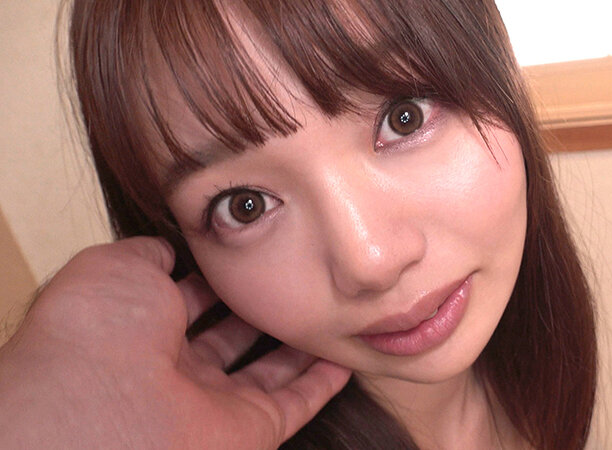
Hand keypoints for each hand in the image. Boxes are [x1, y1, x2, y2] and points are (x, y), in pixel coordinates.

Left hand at [0, 237, 349, 448]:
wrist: (110, 396)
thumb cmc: (101, 327)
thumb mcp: (117, 265)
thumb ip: (148, 254)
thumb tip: (169, 248)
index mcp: (141, 330)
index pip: (189, 301)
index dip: (218, 276)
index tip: (250, 252)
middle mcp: (177, 369)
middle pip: (231, 336)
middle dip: (259, 307)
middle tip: (293, 277)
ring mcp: (215, 401)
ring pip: (269, 369)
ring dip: (296, 342)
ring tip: (324, 307)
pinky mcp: (252, 427)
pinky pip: (297, 403)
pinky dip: (323, 382)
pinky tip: (342, 354)